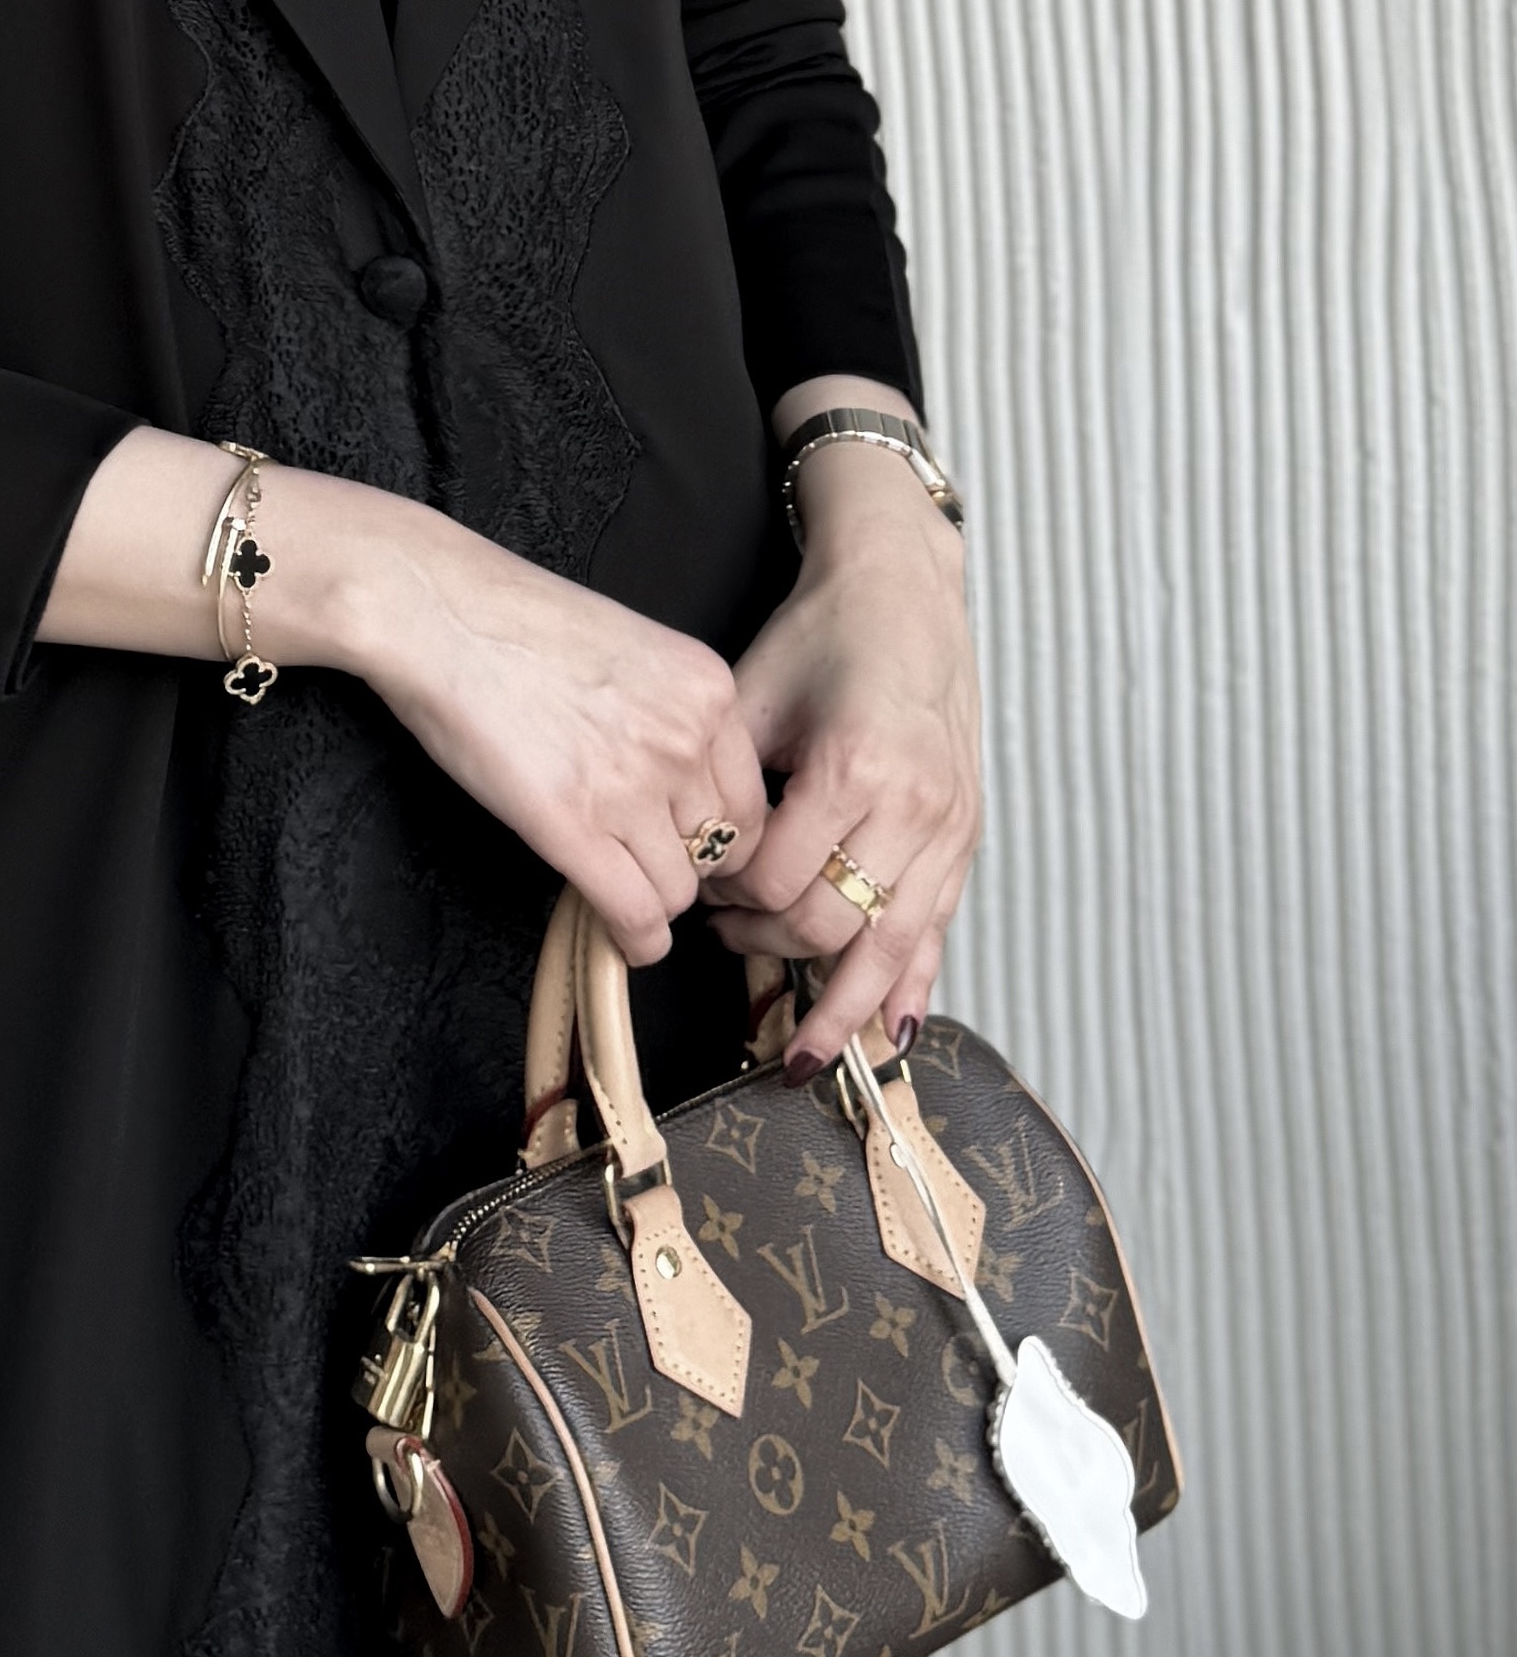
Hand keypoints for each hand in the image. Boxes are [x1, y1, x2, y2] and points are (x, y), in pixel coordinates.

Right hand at [343, 513, 770, 967]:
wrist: (437, 612)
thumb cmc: (512, 619)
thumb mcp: (629, 648)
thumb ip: (666, 711)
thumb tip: (670, 779)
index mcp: (707, 690)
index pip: (751, 801)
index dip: (724, 839)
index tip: (693, 848)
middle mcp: (684, 739)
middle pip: (720, 850)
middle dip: (688, 870)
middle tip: (649, 870)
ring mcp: (631, 786)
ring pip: (677, 889)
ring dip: (652, 903)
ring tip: (622, 896)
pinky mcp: (572, 825)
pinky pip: (634, 912)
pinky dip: (635, 941)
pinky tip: (623, 941)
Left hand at [699, 432, 980, 1075]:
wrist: (905, 595)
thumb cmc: (818, 640)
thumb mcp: (751, 696)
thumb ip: (724, 782)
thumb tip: (689, 865)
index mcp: (851, 767)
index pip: (778, 878)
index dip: (728, 898)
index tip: (699, 888)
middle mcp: (911, 806)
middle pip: (832, 922)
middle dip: (768, 942)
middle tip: (725, 937)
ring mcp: (948, 826)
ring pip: (893, 947)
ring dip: (845, 1009)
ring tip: (807, 1061)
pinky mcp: (966, 837)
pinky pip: (941, 930)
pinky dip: (913, 985)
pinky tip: (891, 1032)